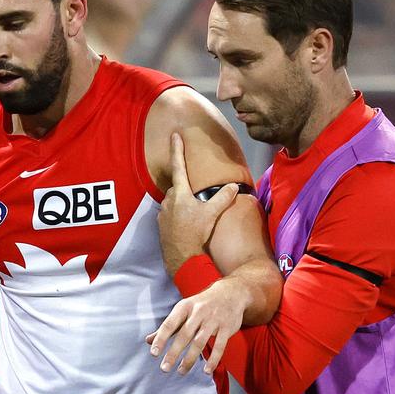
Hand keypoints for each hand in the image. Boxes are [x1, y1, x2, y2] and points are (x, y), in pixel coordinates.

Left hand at [146, 278, 245, 374]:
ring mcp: (213, 320)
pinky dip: (213, 360)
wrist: (230, 293)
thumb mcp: (183, 310)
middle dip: (173, 353)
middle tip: (164, 368)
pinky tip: (207, 371)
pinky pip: (220, 346)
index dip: (161, 339)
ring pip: (200, 342)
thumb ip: (168, 327)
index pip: (169, 324)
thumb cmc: (201, 304)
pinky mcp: (227, 327)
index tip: (154, 353)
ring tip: (181, 371)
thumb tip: (148, 341)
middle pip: (184, 335)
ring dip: (190, 359)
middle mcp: (198, 312)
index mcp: (184, 307)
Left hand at [158, 133, 240, 274]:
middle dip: (186, 189)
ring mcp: (162, 212)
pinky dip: (178, 216)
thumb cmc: (195, 233)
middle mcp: (168, 200)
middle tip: (197, 200)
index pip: (178, 166)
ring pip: (173, 201)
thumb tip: (233, 186)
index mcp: (180, 193)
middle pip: (177, 187)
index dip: (177, 149)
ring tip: (194, 216)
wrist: (181, 257)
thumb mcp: (212, 214)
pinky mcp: (160, 224)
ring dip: (182, 204)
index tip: (174, 135)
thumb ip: (223, 198)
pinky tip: (187, 225)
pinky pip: (170, 214)